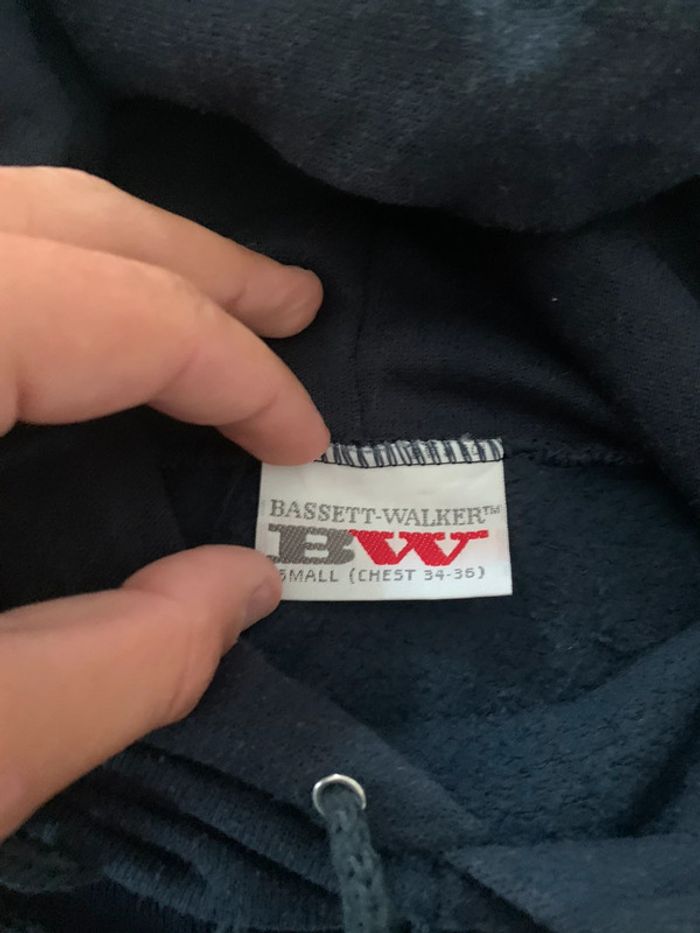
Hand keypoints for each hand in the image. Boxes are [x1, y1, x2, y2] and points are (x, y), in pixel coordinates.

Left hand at [0, 167, 327, 838]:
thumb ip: (115, 669)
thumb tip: (243, 591)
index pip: (109, 315)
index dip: (233, 373)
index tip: (306, 441)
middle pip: (59, 222)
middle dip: (196, 267)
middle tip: (297, 303)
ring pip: (10, 219)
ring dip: (127, 254)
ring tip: (219, 298)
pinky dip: (52, 283)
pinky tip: (92, 334)